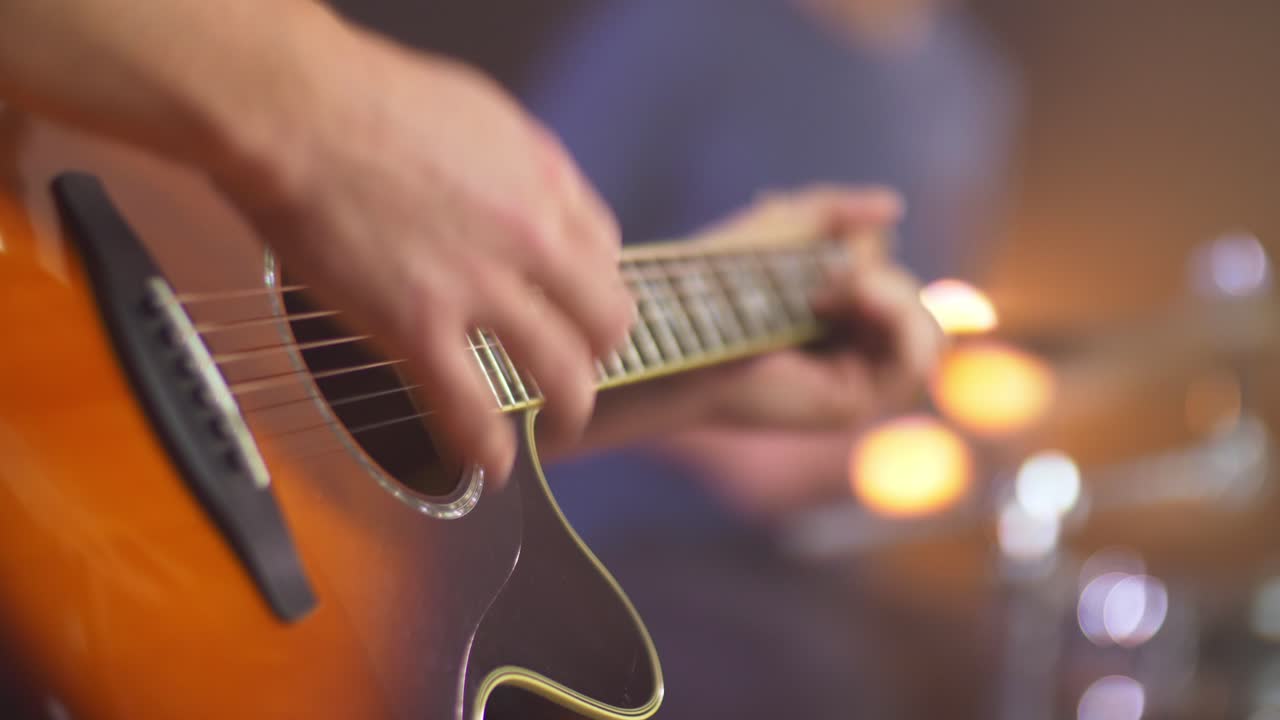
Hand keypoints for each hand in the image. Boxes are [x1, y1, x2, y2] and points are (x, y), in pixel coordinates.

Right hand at [215, 14, 631, 478]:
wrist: (298, 110)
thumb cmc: (369, 96)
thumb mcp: (480, 111)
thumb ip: (520, 162)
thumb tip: (532, 196)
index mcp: (546, 181)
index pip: (607, 251)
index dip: (594, 285)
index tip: (575, 302)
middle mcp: (531, 238)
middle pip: (606, 319)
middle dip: (598, 352)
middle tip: (581, 368)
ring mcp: (480, 288)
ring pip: (563, 373)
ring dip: (569, 408)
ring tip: (559, 424)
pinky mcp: (419, 328)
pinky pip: (473, 410)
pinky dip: (489, 450)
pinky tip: (491, 468)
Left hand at [695, 186, 943, 429]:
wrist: (684, 320)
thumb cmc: (718, 276)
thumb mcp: (786, 226)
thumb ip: (838, 209)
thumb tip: (894, 208)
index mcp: (834, 315)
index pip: (895, 281)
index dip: (871, 256)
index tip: (828, 249)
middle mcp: (848, 352)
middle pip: (918, 305)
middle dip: (880, 276)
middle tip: (822, 278)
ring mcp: (854, 379)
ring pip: (930, 332)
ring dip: (894, 295)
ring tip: (839, 288)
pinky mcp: (852, 403)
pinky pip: (917, 362)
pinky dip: (903, 320)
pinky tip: (860, 297)